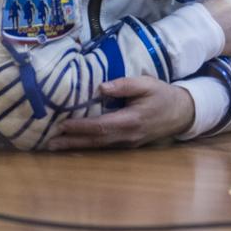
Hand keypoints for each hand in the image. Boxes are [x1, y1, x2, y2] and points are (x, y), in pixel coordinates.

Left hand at [46, 77, 194, 149]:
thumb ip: (125, 84)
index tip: (62, 124)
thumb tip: (101, 86)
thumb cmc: (163, 95)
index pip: (101, 126)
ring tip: (54, 146)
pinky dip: (87, 145)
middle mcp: (127, 136)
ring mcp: (127, 143)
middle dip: (71, 142)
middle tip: (49, 143)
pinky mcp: (127, 145)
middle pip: (95, 141)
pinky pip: (104, 146)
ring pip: (98, 146)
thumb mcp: (147, 83)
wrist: (181, 113)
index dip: (80, 127)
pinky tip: (74, 143)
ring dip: (76, 146)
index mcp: (131, 120)